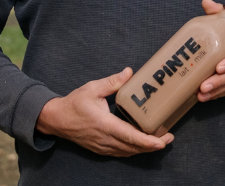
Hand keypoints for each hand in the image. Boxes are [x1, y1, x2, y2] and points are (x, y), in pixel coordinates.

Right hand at [35, 67, 172, 155]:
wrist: (56, 119)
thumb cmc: (74, 103)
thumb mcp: (92, 88)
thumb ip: (112, 82)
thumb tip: (129, 72)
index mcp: (104, 124)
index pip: (129, 136)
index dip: (147, 141)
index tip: (161, 141)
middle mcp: (104, 139)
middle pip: (132, 147)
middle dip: (152, 145)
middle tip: (168, 138)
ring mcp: (102, 146)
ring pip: (127, 152)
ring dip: (144, 149)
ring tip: (160, 140)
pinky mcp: (100, 148)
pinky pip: (120, 152)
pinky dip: (133, 149)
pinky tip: (142, 144)